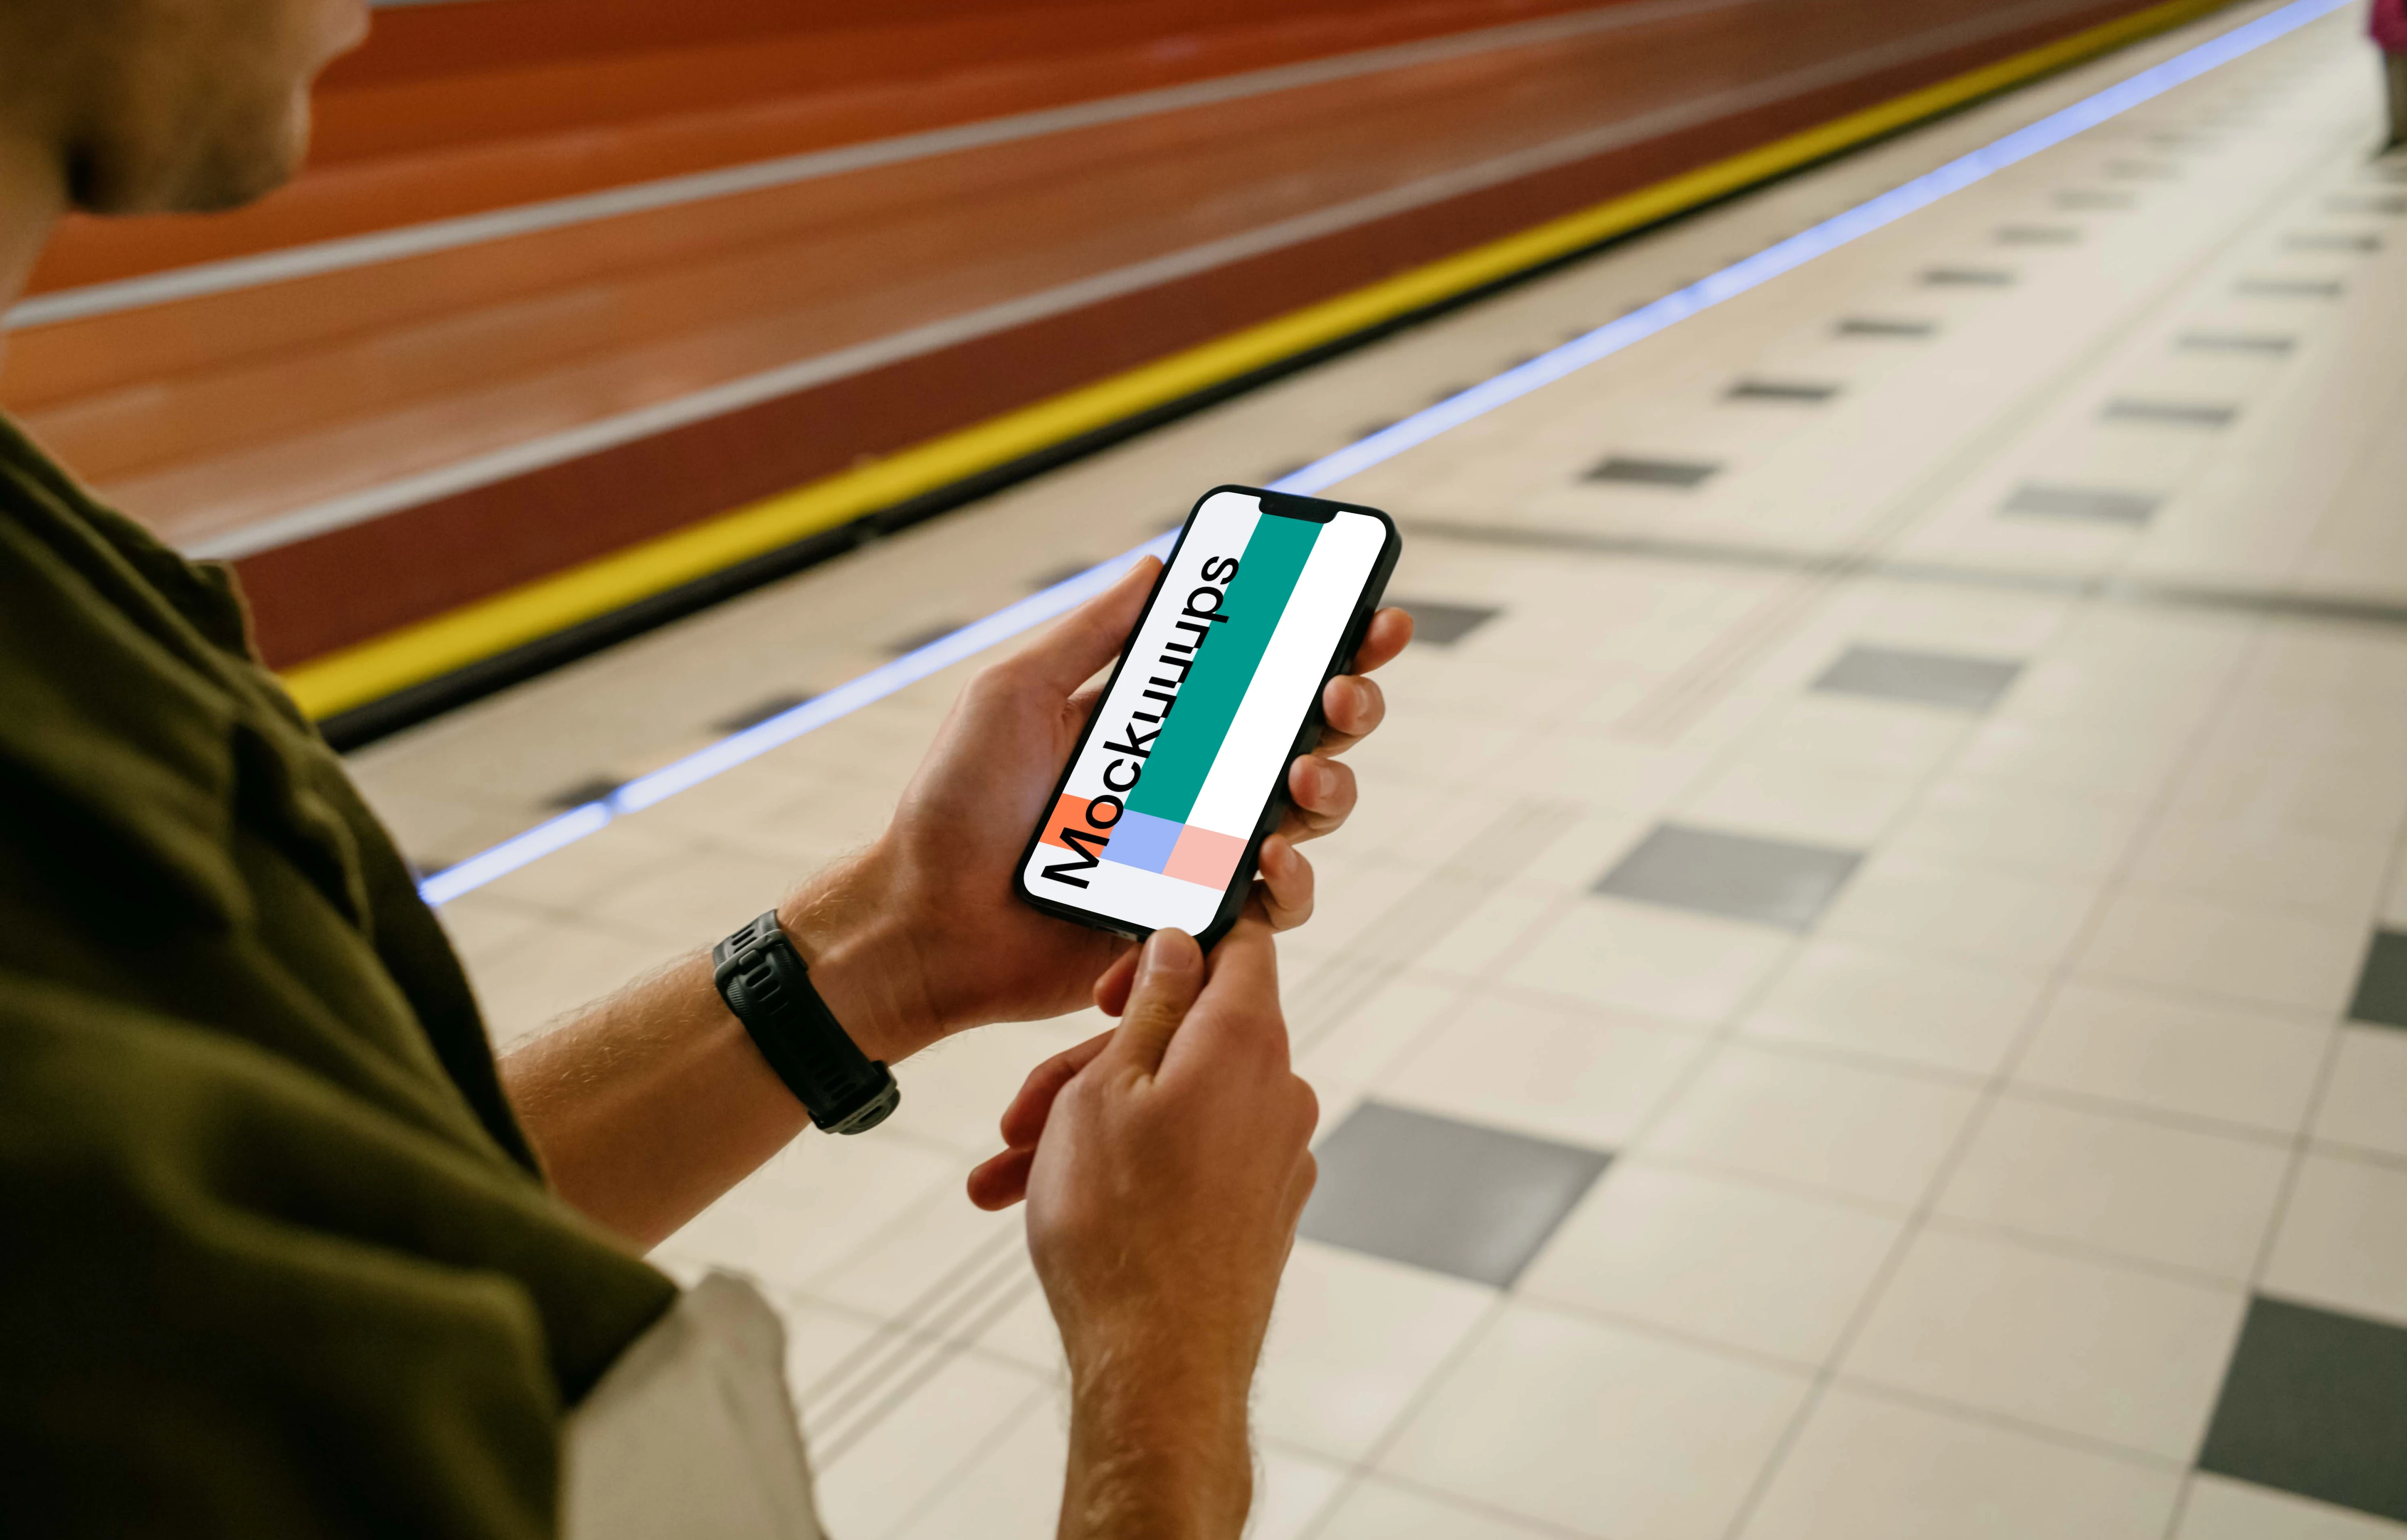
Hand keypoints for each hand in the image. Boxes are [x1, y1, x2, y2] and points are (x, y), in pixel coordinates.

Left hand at [782, 558, 1409, 1062]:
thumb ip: (1090, 634)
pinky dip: (1289, 883)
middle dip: (1348, 706)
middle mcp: (1191, 783)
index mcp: (1159, 723)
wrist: (925, 919)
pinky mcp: (1194, 917)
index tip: (1370, 617)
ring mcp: (1198, 852)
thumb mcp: (1013, 693)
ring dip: (1331, 789)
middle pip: (1306, 737)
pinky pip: (1272, 905)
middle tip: (1340, 694)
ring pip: (1307, 818)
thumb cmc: (955, 806)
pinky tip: (1271, 861)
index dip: (1324, 644)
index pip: (1258, 674)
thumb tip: (1156, 564)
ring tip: (1304, 778)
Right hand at [996, 923, 1316, 1538]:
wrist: (1158, 1367)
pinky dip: (1125, 1165)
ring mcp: (1276, 1154)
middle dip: (1093, 1062)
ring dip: (1089, 1125)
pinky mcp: (1261, 1207)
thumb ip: (1151, 1002)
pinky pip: (1189, 1157)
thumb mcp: (1105, 1087)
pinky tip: (1049, 1200)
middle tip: (1019, 1112)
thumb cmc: (1118, 1225)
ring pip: (1174, 1103)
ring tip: (1008, 1169)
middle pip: (1186, 1035)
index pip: (1237, 943)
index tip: (1106, 980)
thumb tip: (1181, 940)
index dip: (1169, 941)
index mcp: (1247, 1040)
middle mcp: (1279, 1090)